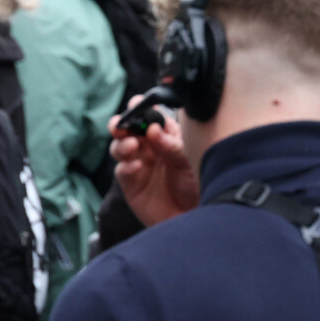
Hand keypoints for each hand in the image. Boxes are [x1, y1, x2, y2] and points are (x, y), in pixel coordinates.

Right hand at [109, 101, 199, 227]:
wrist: (196, 216)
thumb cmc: (199, 184)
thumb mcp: (190, 161)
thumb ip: (172, 146)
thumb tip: (154, 129)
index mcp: (168, 136)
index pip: (152, 117)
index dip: (142, 108)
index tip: (137, 104)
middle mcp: (151, 148)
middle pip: (129, 129)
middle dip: (122, 123)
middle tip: (121, 124)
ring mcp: (140, 165)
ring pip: (120, 147)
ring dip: (121, 144)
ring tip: (132, 145)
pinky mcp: (132, 184)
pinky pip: (122, 170)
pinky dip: (126, 166)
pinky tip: (137, 167)